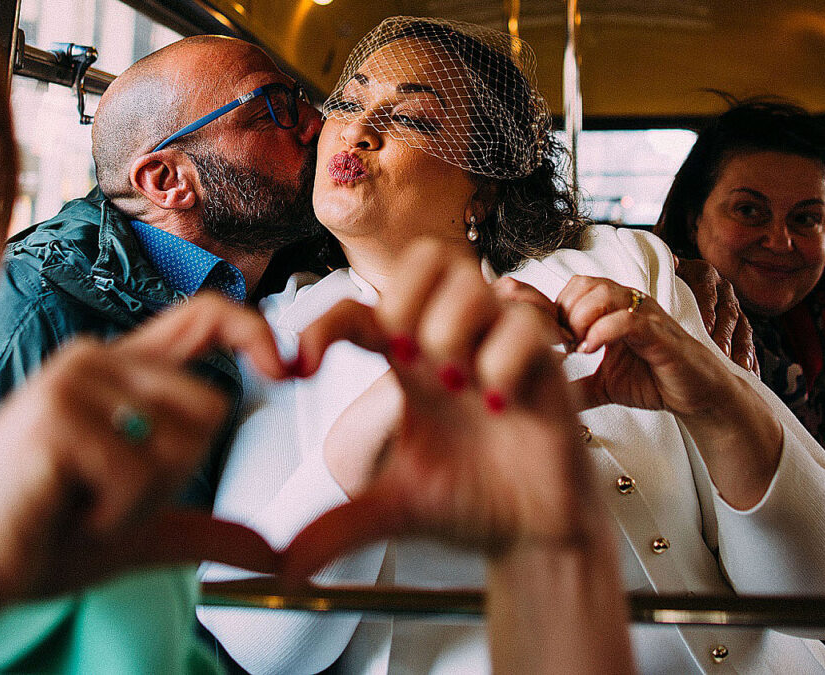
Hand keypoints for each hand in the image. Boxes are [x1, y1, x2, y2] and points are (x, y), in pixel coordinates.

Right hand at [0, 296, 288, 603]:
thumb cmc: (41, 536)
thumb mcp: (140, 526)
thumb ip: (207, 528)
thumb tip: (277, 555)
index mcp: (118, 369)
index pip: (203, 317)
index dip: (254, 330)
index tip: (286, 368)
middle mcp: (97, 359)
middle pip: (209, 409)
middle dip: (176, 476)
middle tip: (108, 496)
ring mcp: (74, 381)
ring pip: (179, 444)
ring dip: (141, 500)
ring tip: (80, 501)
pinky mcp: (56, 416)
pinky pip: (138, 474)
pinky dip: (114, 514)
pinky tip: (65, 511)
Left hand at [284, 244, 598, 579]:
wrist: (534, 533)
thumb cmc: (470, 500)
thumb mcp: (393, 509)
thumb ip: (338, 526)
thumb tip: (282, 565)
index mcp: (406, 361)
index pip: (356, 310)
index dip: (318, 328)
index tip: (295, 371)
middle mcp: (451, 340)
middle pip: (424, 258)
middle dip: (403, 296)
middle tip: (399, 352)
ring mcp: (498, 345)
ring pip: (469, 280)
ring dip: (449, 326)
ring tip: (455, 382)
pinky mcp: (543, 363)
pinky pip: (521, 324)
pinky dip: (501, 358)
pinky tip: (496, 400)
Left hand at [555, 274, 744, 416]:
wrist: (698, 396)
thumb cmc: (655, 382)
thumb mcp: (604, 385)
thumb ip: (577, 384)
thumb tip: (547, 392)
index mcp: (615, 308)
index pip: (576, 287)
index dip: (557, 309)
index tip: (552, 340)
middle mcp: (630, 304)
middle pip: (585, 284)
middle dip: (565, 313)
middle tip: (564, 345)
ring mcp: (646, 316)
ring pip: (603, 294)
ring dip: (581, 319)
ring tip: (578, 348)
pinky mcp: (660, 335)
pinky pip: (628, 320)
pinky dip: (602, 332)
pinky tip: (592, 351)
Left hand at [674, 258, 758, 374]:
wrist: (680, 291)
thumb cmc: (665, 289)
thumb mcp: (666, 278)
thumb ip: (668, 274)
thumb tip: (674, 262)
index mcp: (703, 274)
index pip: (707, 289)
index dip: (707, 308)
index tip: (705, 327)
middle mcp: (721, 287)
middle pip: (727, 310)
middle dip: (724, 332)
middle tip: (721, 351)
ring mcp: (733, 306)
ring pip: (741, 326)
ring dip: (740, 346)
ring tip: (739, 365)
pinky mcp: (741, 324)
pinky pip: (748, 341)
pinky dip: (750, 357)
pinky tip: (751, 373)